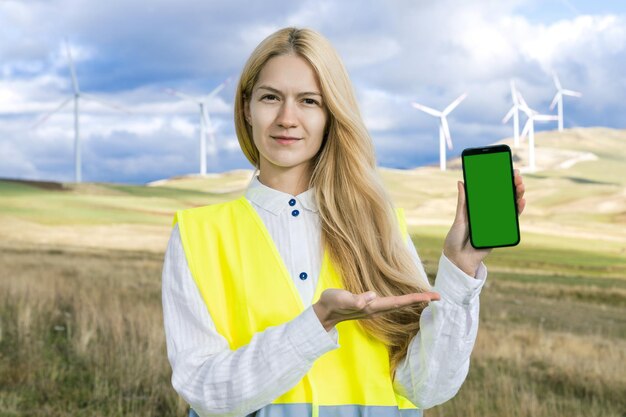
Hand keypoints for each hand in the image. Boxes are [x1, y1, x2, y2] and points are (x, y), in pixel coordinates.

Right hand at [313, 288, 440, 331]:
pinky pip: (392, 304)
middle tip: (438, 296)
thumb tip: (371, 297)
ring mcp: (374, 308)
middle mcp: (377, 309)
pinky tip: (408, 300)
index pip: (399, 302)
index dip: (416, 299)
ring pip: (399, 305)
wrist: (324, 312)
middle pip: (403, 304)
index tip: (432, 297)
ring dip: (414, 302)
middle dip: (420, 301)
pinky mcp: (371, 306)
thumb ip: (355, 298)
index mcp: (373, 306)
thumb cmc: (332, 302)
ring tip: (428, 298)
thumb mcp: (341, 298)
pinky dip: (404, 301)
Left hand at [443, 169, 525, 276]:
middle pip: (503, 197)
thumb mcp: (460, 217)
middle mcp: (488, 214)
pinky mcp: (500, 232)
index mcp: (478, 209)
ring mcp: (495, 222)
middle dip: (511, 185)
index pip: (491, 192)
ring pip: (509, 206)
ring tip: (520, 185)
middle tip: (516, 175)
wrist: (459, 258)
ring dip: (517, 195)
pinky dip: (517, 210)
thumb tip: (461, 181)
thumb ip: (463, 201)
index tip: (505, 169)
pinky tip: (520, 201)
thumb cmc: (456, 238)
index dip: (500, 181)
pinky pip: (511, 220)